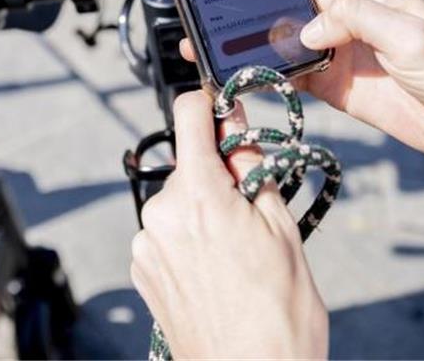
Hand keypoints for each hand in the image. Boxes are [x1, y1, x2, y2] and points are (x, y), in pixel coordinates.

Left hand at [129, 90, 328, 358]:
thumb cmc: (278, 315)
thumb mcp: (281, 227)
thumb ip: (252, 165)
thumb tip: (235, 120)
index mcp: (198, 195)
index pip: (189, 115)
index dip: (212, 108)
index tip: (228, 116)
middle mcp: (160, 215)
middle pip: (190, 167)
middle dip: (220, 180)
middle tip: (253, 217)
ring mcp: (146, 246)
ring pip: (180, 203)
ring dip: (205, 214)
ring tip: (238, 257)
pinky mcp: (142, 272)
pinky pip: (167, 236)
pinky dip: (189, 242)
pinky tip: (217, 273)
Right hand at [181, 0, 423, 165]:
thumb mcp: (410, 35)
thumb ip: (356, 19)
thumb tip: (307, 27)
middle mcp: (345, 15)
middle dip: (250, 3)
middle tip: (213, 11)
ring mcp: (336, 50)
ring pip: (281, 38)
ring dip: (253, 42)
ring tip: (215, 44)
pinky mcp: (333, 85)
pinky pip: (291, 74)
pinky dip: (268, 75)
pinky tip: (246, 76)